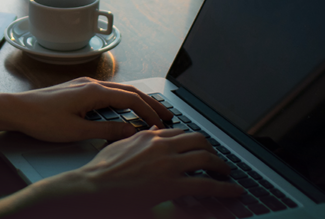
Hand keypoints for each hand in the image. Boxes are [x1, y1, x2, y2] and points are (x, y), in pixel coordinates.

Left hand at [9, 77, 173, 142]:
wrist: (18, 109)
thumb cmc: (42, 119)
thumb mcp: (77, 130)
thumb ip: (106, 131)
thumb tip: (131, 131)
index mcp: (94, 91)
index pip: (131, 99)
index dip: (149, 112)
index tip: (161, 125)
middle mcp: (91, 84)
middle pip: (130, 91)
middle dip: (151, 102)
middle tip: (168, 114)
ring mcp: (84, 84)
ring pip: (119, 90)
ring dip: (138, 100)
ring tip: (151, 112)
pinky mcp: (78, 89)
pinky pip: (108, 92)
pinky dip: (123, 99)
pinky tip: (125, 108)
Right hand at [30, 129, 242, 217]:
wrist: (92, 188)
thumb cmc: (99, 173)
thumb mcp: (119, 147)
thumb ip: (136, 141)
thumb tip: (147, 136)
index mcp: (149, 138)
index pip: (181, 133)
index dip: (195, 142)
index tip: (201, 149)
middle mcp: (161, 146)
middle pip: (199, 141)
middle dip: (213, 151)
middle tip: (218, 163)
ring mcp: (168, 165)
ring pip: (207, 159)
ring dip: (222, 168)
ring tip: (228, 176)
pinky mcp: (172, 185)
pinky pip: (206, 185)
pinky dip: (224, 188)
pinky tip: (232, 191)